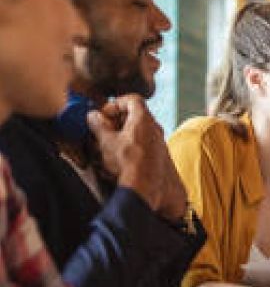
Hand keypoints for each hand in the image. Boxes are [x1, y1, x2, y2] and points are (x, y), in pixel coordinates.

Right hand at [88, 95, 187, 219]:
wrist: (146, 187)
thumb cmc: (128, 163)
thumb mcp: (106, 141)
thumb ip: (98, 126)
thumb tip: (93, 116)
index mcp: (144, 118)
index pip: (132, 99)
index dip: (115, 104)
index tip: (104, 115)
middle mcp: (155, 127)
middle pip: (135, 115)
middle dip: (116, 122)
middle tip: (102, 131)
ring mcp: (159, 141)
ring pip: (138, 131)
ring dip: (121, 136)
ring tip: (107, 147)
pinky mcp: (159, 155)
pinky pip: (143, 145)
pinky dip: (129, 147)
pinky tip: (118, 159)